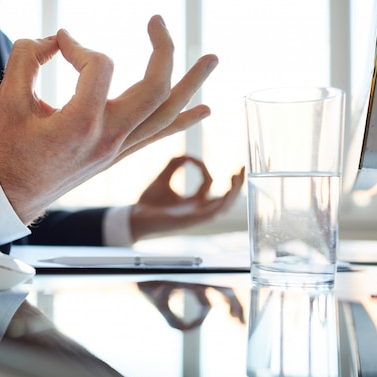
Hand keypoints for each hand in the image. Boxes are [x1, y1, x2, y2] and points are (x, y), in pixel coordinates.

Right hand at [0, 15, 218, 223]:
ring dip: (191, 85)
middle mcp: (107, 138)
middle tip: (157, 21)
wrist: (14, 193)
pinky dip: (182, 120)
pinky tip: (203, 109)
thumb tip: (52, 41)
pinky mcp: (117, 154)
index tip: (59, 42)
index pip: (99, 66)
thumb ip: (26, 58)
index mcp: (80, 124)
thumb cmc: (9, 149)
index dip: (78, 45)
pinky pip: (157, 136)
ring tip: (213, 59)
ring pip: (165, 114)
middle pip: (155, 89)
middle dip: (163, 50)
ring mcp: (116, 149)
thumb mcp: (8, 99)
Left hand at [130, 156, 244, 240]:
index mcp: (192, 202)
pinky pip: (213, 213)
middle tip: (242, 168)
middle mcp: (197, 210)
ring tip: (237, 176)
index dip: (202, 167)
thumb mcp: (162, 178)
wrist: (134, 217)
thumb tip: (186, 155)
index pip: (208, 183)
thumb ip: (174, 165)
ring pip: (223, 206)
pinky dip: (222, 202)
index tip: (191, 158)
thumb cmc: (146, 203)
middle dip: (236, 184)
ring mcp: (196, 217)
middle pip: (224, 198)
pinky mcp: (192, 221)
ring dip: (233, 192)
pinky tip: (227, 191)